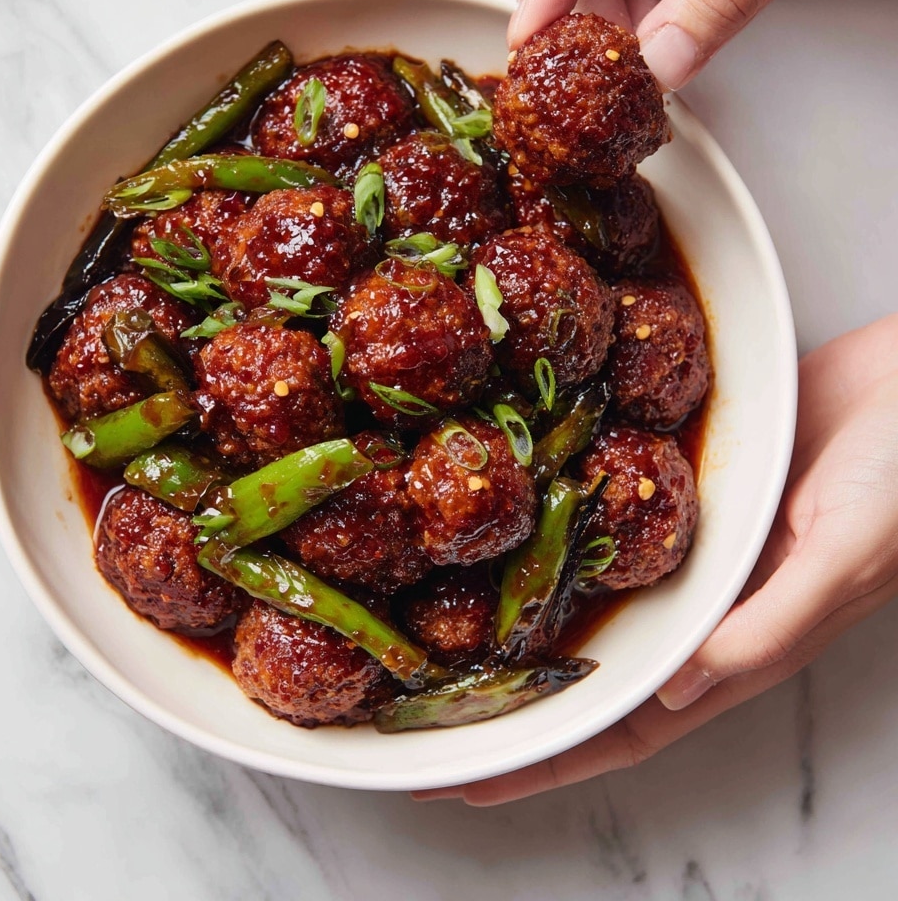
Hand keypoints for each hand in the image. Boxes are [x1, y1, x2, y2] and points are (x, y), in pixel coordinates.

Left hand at [414, 313, 897, 804]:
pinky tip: (503, 526)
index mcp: (735, 643)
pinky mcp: (676, 486)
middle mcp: (697, 605)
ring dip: (517, 619)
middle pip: (586, 670)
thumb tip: (677, 685)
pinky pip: (602, 521)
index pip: (627, 725)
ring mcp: (682, 546)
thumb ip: (770, 623)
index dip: (549, 759)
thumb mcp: (845, 554)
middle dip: (508, 700)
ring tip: (440, 626)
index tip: (468, 778)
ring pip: (585, 598)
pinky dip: (553, 535)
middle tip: (421, 709)